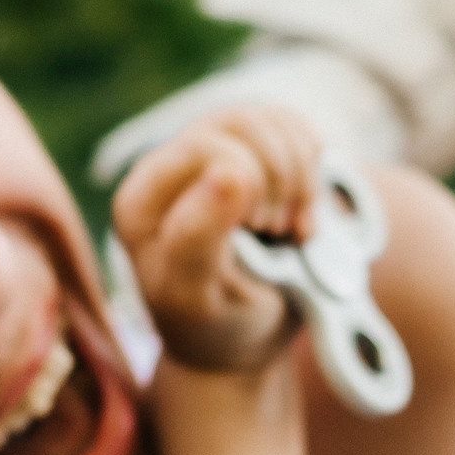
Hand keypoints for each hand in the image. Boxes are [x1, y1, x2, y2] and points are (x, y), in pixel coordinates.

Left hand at [110, 105, 319, 372]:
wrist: (245, 335)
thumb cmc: (213, 323)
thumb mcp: (196, 296)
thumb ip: (198, 238)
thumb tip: (230, 172)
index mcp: (141, 201)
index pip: (206, 149)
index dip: (250, 184)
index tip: (259, 233)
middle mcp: (170, 165)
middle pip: (242, 123)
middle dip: (279, 178)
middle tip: (279, 232)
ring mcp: (212, 151)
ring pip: (270, 120)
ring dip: (301, 174)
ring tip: (295, 227)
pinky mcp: (250, 151)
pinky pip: (292, 125)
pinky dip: (314, 164)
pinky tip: (304, 209)